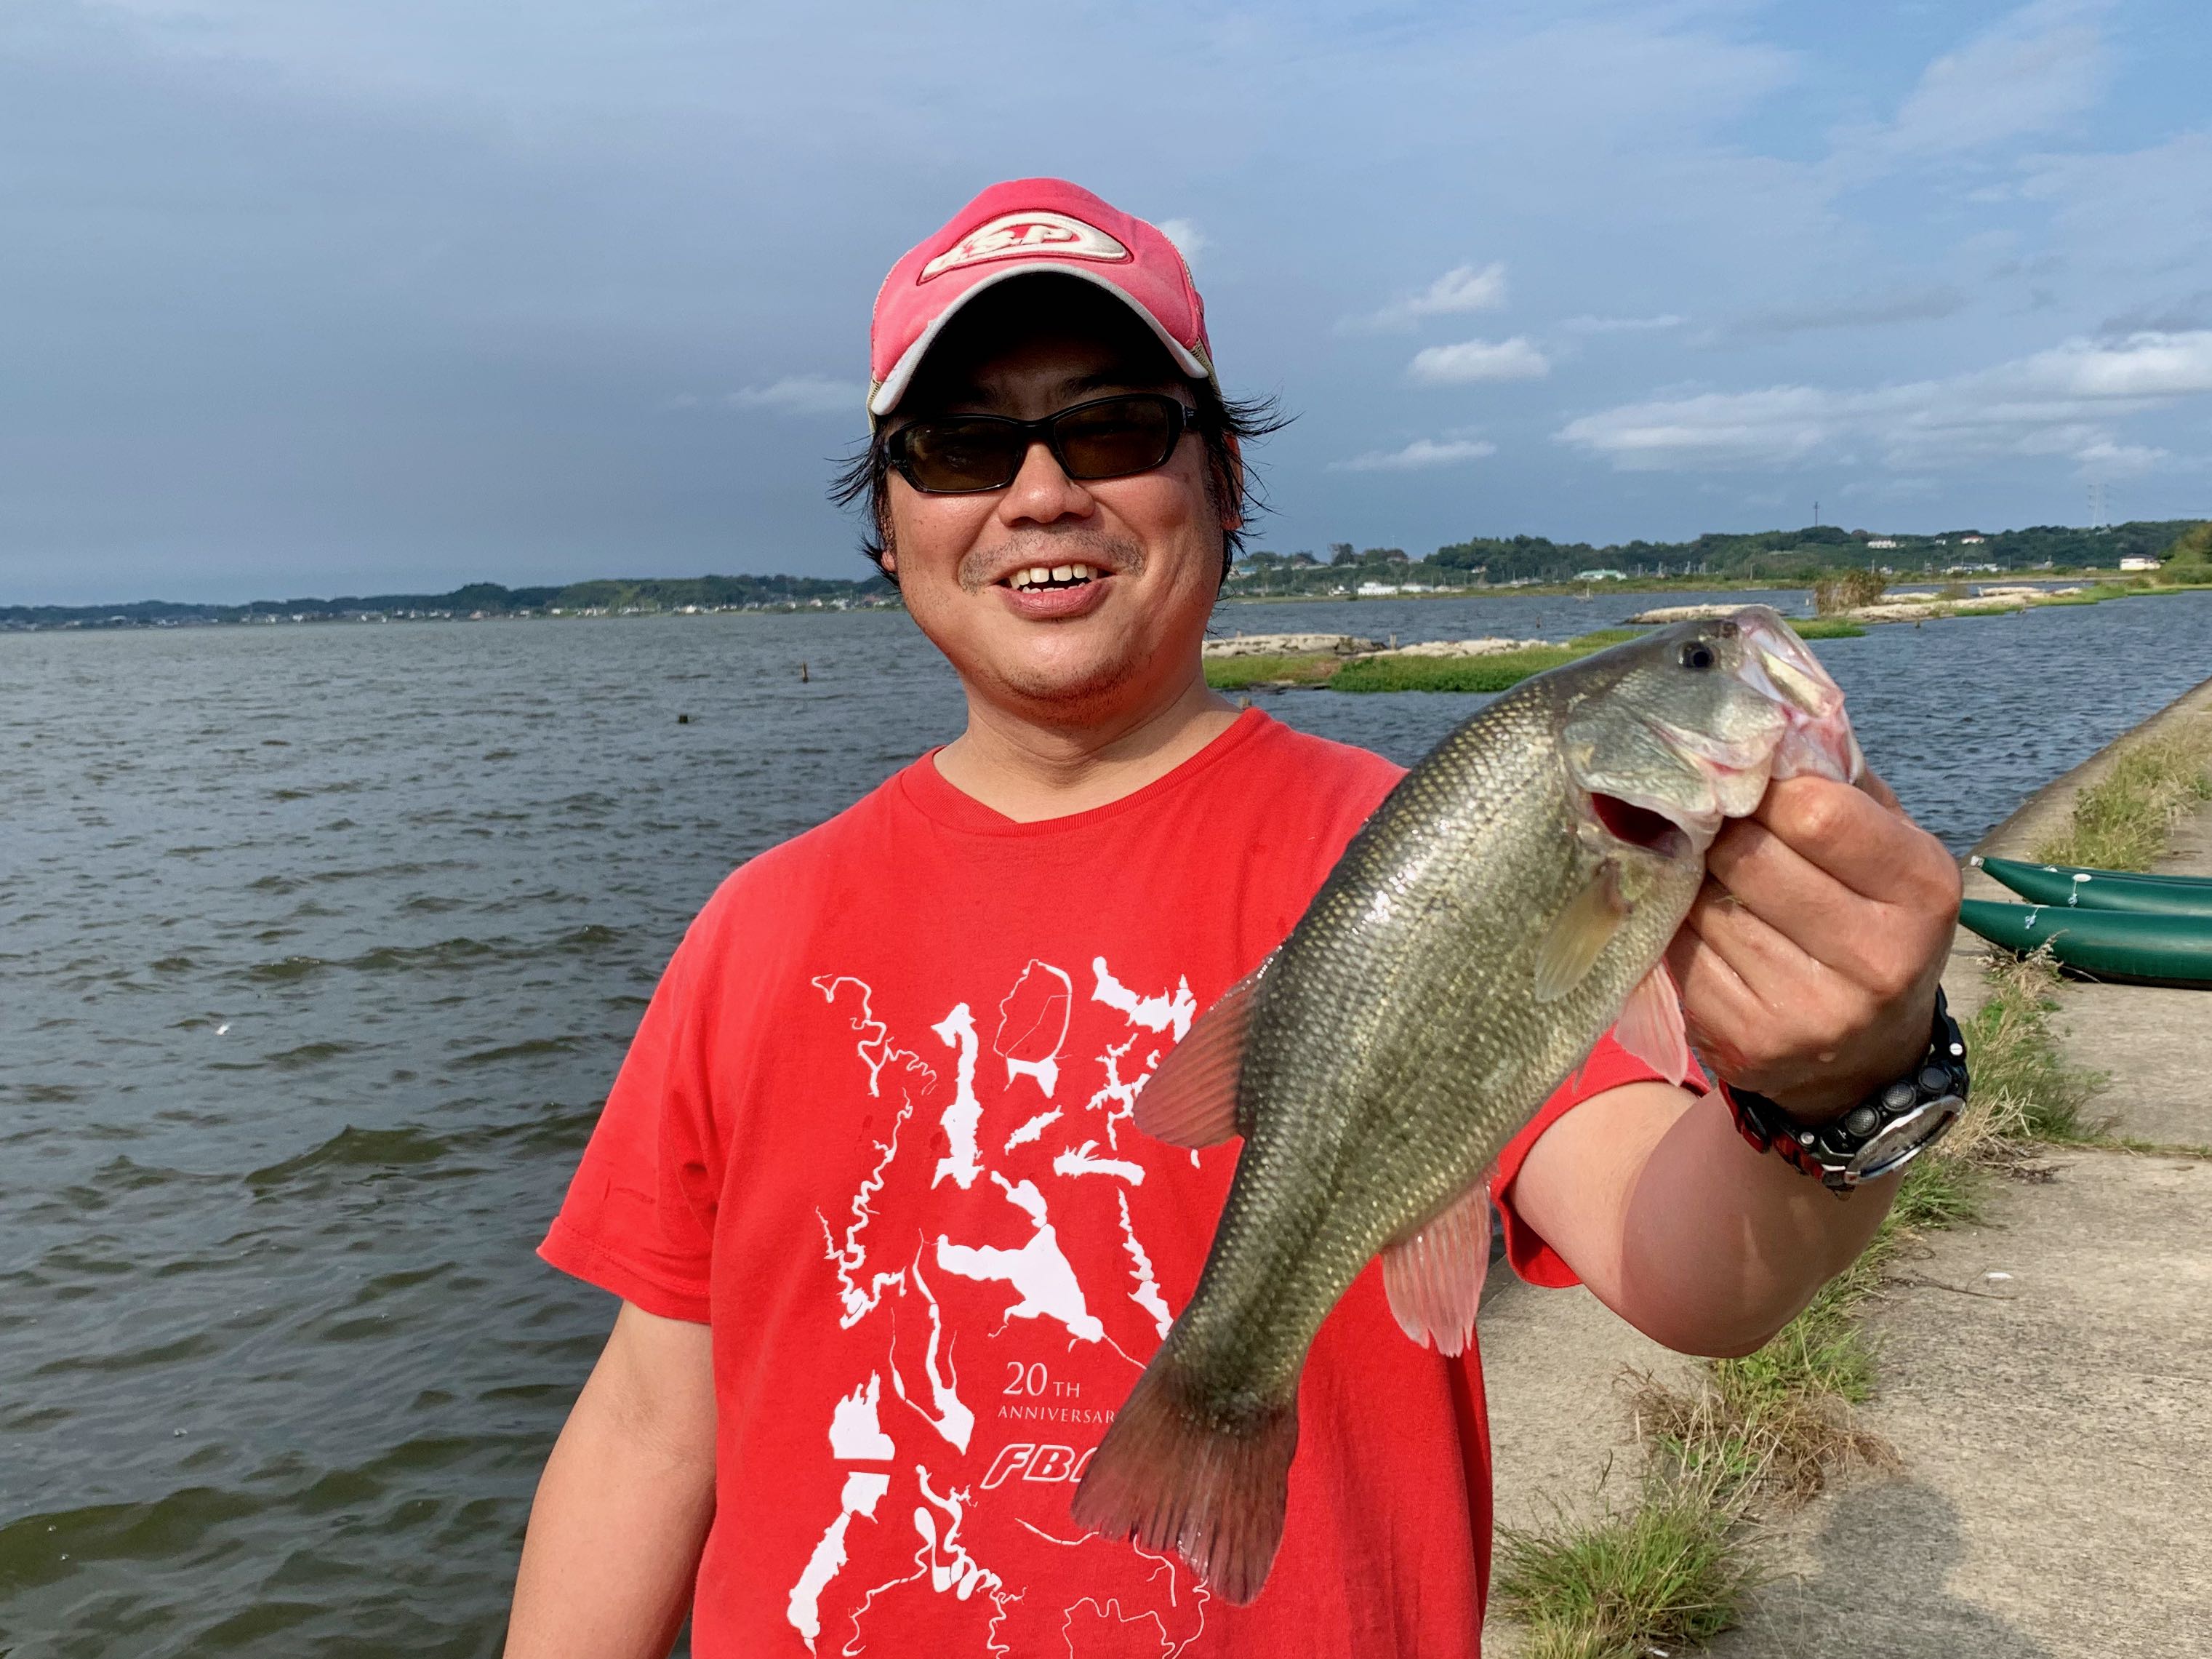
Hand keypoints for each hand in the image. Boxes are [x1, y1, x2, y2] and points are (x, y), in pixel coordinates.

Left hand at [1666, 771, 1961, 1118]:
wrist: (1866, 1056)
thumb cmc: (1869, 920)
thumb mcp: (1887, 848)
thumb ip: (1840, 783)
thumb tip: (1764, 720)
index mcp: (1922, 889)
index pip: (1817, 811)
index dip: (1764, 787)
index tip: (1744, 782)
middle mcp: (1878, 959)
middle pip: (1749, 856)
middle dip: (1717, 831)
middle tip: (1707, 822)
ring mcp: (1811, 1010)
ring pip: (1703, 905)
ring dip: (1688, 880)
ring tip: (1703, 874)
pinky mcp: (1749, 1042)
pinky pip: (1678, 956)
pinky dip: (1674, 930)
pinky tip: (1694, 923)